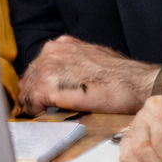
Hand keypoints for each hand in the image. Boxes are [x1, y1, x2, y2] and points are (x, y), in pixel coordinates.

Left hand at [17, 36, 159, 114]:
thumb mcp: (92, 58)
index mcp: (60, 45)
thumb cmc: (120, 75)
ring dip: (32, 104)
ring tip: (39, 115)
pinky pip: (32, 102)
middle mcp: (51, 52)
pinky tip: (43, 116)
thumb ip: (73, 63)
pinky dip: (35, 111)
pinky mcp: (48, 86)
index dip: (36, 84)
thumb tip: (65, 77)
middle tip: (35, 110)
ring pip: (28, 90)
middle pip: (29, 77)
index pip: (37, 66)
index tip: (37, 97)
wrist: (134, 83)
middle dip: (31, 94)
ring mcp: (48, 67)